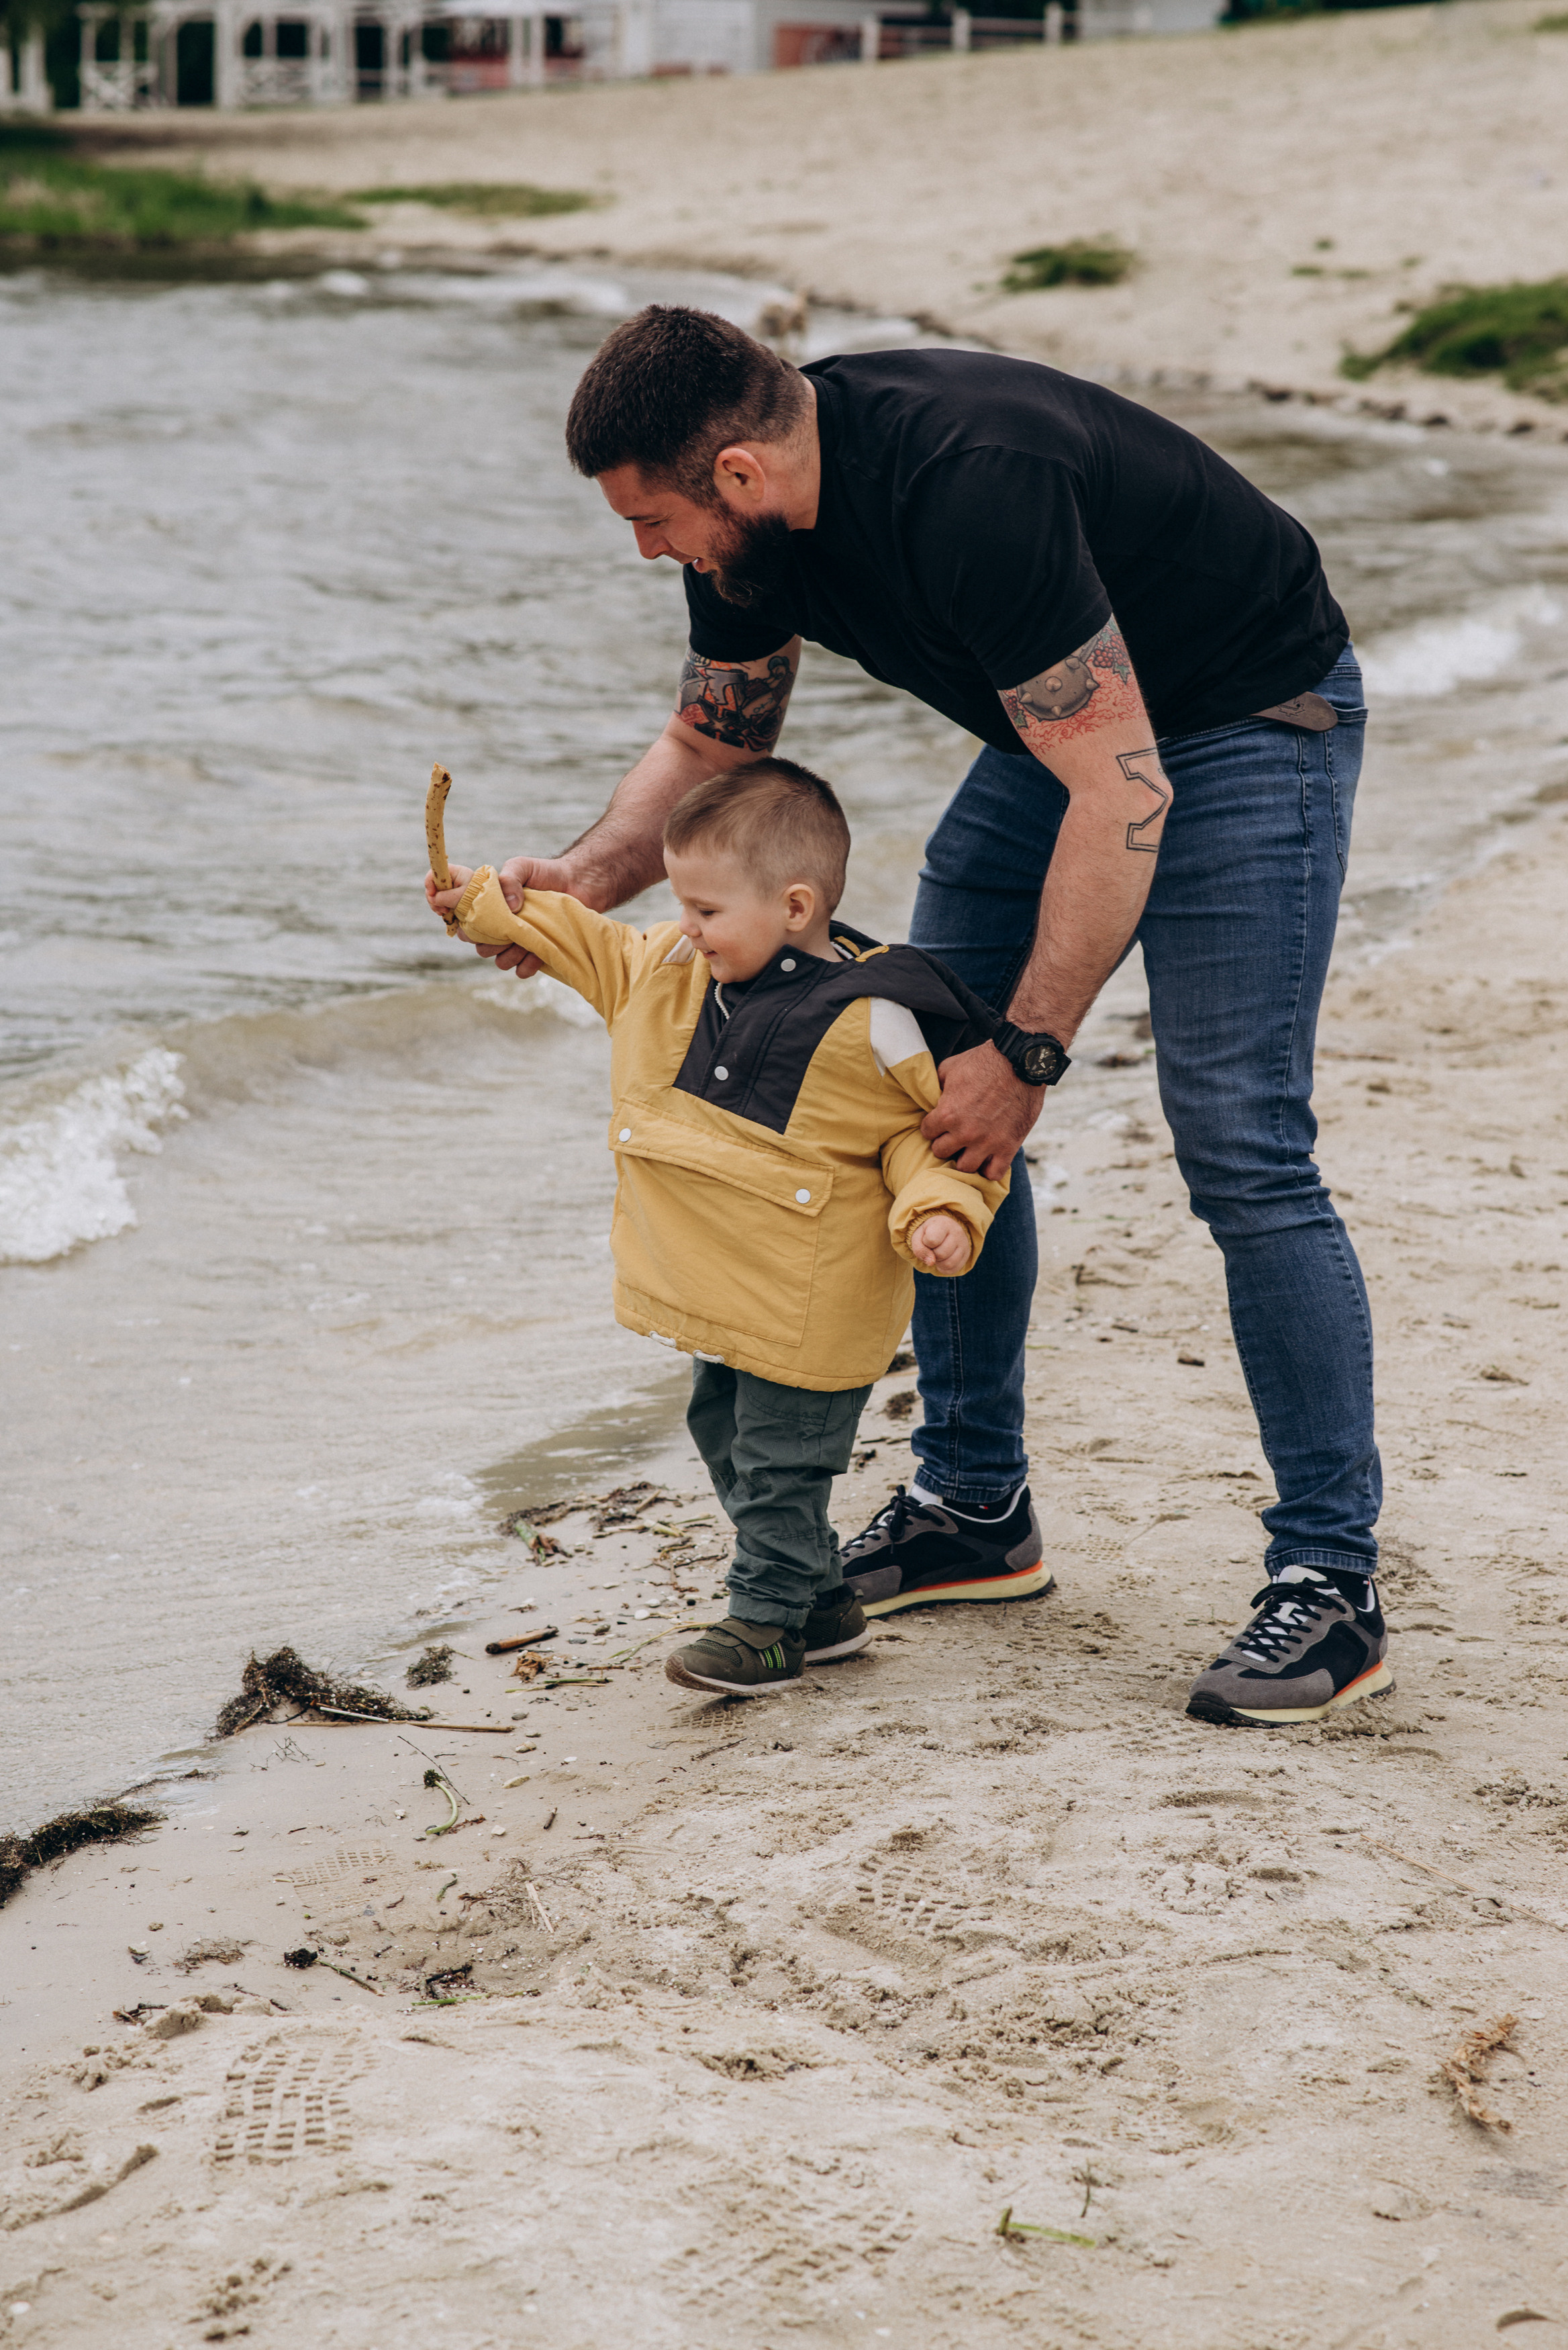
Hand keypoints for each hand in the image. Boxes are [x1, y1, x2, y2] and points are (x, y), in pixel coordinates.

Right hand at [424, 853, 577, 974]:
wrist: (580, 885)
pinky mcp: (534, 954)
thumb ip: (509, 878)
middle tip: (505, 928)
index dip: (455, 917)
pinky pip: (520, 970)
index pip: (460, 918)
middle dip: (487, 939)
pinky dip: (527, 964)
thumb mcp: (522, 867)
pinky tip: (538, 951)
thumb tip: (509, 905)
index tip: (456, 912)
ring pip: (497, 960)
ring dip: (508, 953)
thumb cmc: (547, 874)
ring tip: (527, 938)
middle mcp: (498, 926)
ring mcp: (515, 942)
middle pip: (476, 944)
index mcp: (488, 906)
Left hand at [909, 1213, 971, 1273]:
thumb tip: (931, 1263)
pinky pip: (953, 1269)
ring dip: (938, 1263)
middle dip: (932, 1254)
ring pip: (949, 1264)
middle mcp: (957, 1232)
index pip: (932, 1240)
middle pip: (941, 1254)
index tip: (927, 1239)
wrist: (944, 1228)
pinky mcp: (966, 1254)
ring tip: (937, 1254)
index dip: (926, 1243)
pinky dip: (944, 1269)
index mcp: (943, 1224)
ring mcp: (964, 1244)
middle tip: (932, 1248)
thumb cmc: (929, 1232)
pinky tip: (942, 1260)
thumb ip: (920, 1249)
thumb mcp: (918, 1237)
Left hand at [921, 1041, 1043, 1180]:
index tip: (940, 1123)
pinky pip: (994, 1173)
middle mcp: (965, 1132)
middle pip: (941, 1152)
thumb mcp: (951, 1067)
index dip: (932, 1126)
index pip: (926, 1132)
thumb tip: (930, 1096)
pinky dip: (989, 1169)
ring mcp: (987, 1142)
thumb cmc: (985, 1061)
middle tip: (954, 1135)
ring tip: (970, 1148)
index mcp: (947, 1113)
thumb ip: (936, 1085)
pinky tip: (988, 1159)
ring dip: (965, 1157)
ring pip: (965, 1167)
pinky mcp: (1008, 1146)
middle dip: (945, 1143)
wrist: (1021, 1062)